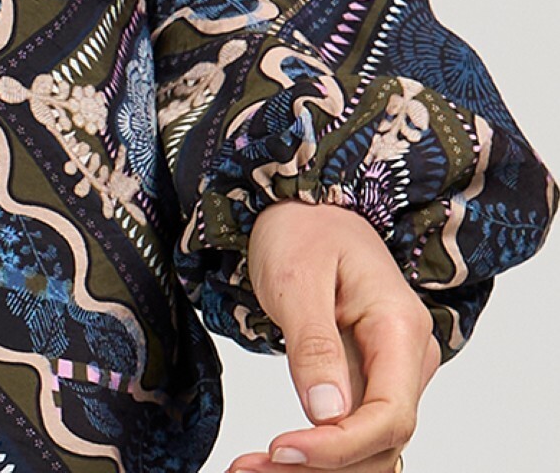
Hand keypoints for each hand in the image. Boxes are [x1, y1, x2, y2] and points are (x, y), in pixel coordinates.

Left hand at [225, 201, 438, 471]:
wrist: (307, 208)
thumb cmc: (304, 228)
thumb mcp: (297, 276)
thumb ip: (314, 344)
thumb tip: (327, 416)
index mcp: (400, 328)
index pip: (389, 416)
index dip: (339, 447)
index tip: (280, 449)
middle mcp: (408, 360)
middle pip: (377, 443)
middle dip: (316, 467)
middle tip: (246, 469)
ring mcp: (390, 375)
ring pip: (363, 449)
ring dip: (312, 469)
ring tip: (247, 468)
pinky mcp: (366, 383)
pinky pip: (348, 433)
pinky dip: (312, 453)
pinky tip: (269, 460)